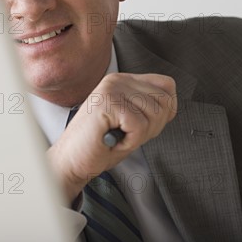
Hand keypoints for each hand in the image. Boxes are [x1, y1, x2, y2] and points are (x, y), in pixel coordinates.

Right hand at [47, 73, 176, 202]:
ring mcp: (110, 89)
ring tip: (117, 136)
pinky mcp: (107, 103)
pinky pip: (140, 126)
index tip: (141, 126)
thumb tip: (171, 105)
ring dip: (139, 135)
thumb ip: (148, 107)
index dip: (164, 111)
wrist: (71, 161)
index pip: (166, 85)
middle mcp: (116, 80)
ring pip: (154, 113)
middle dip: (153, 126)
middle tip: (127, 134)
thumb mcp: (130, 121)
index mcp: (122, 81)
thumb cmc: (99, 145)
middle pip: (164, 100)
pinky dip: (131, 141)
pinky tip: (113, 140)